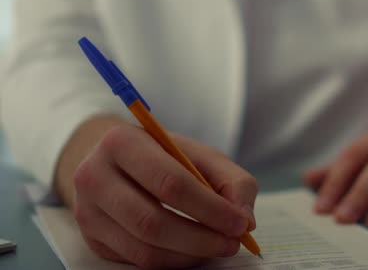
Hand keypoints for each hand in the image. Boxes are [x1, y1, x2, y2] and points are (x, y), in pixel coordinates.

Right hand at [57, 118, 257, 268]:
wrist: (115, 162)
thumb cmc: (164, 156)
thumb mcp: (200, 155)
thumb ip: (232, 181)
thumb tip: (246, 220)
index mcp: (122, 143)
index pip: (170, 183)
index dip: (209, 208)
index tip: (240, 223)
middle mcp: (94, 176)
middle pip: (152, 221)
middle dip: (201, 237)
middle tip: (233, 242)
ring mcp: (87, 211)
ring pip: (144, 248)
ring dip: (190, 253)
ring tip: (218, 246)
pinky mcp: (92, 238)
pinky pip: (138, 260)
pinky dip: (174, 261)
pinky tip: (194, 251)